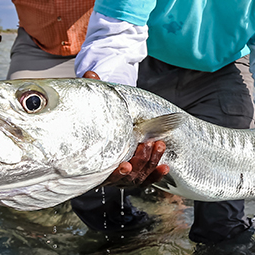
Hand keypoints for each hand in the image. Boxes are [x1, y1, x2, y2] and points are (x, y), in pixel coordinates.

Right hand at [83, 71, 170, 188]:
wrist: (94, 129)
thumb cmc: (91, 122)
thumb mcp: (89, 107)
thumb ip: (91, 92)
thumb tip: (91, 74)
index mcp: (94, 161)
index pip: (104, 173)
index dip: (117, 171)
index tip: (125, 166)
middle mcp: (107, 172)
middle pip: (126, 177)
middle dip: (140, 161)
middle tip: (148, 143)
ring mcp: (120, 176)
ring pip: (138, 177)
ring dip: (150, 162)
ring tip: (158, 145)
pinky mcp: (132, 175)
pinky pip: (145, 179)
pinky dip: (156, 174)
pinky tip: (165, 167)